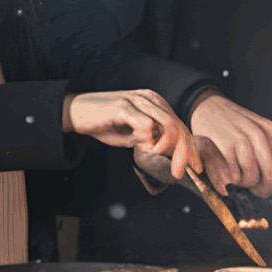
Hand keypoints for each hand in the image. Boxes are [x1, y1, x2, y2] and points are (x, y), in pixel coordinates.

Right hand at [65, 90, 189, 158]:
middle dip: (184, 153)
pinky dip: (147, 139)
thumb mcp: (131, 136)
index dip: (190, 148)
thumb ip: (149, 140)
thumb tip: (163, 149)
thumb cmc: (105, 124)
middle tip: (179, 173)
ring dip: (164, 146)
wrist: (76, 114)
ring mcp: (137, 100)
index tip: (195, 168)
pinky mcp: (124, 106)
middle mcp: (150, 98)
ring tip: (153, 153)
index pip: (180, 125)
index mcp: (155, 103)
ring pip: (168, 124)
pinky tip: (139, 144)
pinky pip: (146, 125)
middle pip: (178, 126)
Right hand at [188, 93, 271, 205]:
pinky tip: (227, 167)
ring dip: (244, 182)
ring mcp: (242, 140)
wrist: (207, 106)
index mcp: (270, 131)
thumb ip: (268, 154)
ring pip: (252, 178)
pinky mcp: (226, 147)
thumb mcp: (255, 131)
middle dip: (264, 189)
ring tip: (236, 171)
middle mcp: (259, 134)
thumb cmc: (232, 124)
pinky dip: (231, 177)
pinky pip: (234, 175)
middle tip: (256, 191)